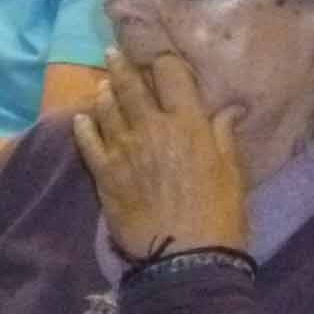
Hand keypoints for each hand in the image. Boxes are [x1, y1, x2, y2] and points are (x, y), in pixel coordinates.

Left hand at [72, 49, 247, 259]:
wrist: (184, 259)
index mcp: (188, 124)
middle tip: (112, 53)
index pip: (170, 75)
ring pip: (106, 108)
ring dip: (103, 93)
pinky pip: (87, 140)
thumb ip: (224, 136)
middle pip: (130, 85)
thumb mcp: (232, 174)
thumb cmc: (218, 216)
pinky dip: (83, 126)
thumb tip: (230, 108)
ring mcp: (123, 148)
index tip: (157, 56)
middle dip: (121, 65)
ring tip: (101, 85)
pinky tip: (81, 119)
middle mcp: (152, 127)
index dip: (163, 61)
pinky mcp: (103, 173)